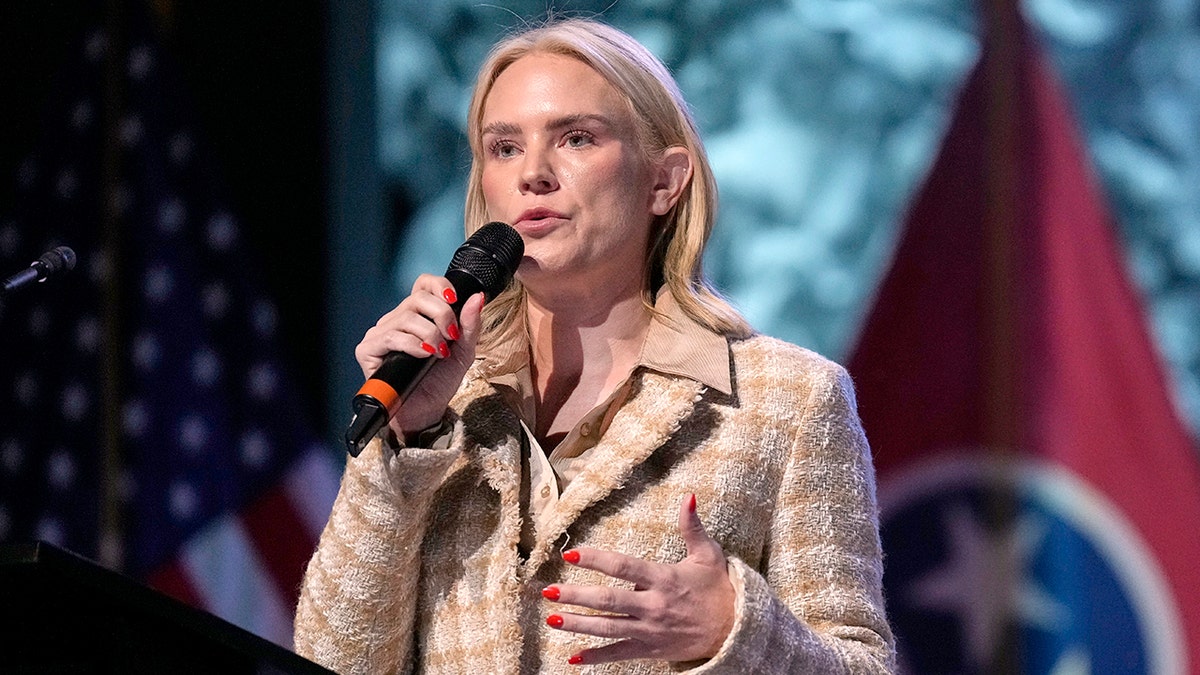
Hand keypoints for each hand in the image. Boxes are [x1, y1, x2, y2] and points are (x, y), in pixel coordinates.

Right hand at [353, 274, 484, 436]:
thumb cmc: (440, 381)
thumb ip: (470, 325)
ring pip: (406, 317)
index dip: (438, 285)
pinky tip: (423, 356)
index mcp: (418, 315)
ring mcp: (380, 333)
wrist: (426, 410)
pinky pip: (390, 336)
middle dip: (442, 315)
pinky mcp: (368, 350)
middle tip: (451, 337)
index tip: (454, 300)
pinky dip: (412, 344)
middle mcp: (396, 320)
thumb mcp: (463, 351)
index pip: (423, 284)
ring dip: (430, 334)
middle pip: (418, 298)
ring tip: (438, 353)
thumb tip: (478, 297)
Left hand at [542, 495, 734, 665]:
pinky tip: (573, 656)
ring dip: (578, 624)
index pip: (624, 566)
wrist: (736, 630)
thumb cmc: (719, 588)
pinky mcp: (651, 649)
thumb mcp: (708, 555)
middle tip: (548, 592)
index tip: (571, 554)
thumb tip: (689, 496)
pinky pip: (619, 653)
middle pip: (609, 600)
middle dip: (576, 596)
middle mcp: (654, 605)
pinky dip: (596, 656)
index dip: (596, 560)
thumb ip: (692, 527)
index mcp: (664, 578)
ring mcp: (650, 630)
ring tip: (552, 618)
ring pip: (608, 628)